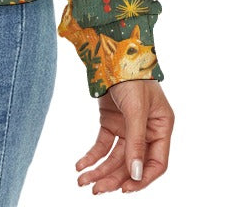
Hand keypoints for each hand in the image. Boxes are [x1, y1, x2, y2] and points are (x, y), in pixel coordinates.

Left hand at [75, 79, 173, 193]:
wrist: (112, 52)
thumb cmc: (132, 77)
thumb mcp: (136, 110)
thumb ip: (136, 142)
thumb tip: (135, 175)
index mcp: (161, 128)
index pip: (156, 163)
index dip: (142, 178)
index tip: (125, 189)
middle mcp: (146, 131)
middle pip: (131, 163)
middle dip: (113, 177)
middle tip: (96, 190)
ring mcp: (127, 127)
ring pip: (115, 157)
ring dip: (99, 170)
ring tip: (82, 181)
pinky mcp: (111, 121)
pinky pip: (102, 144)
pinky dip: (92, 155)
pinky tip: (80, 165)